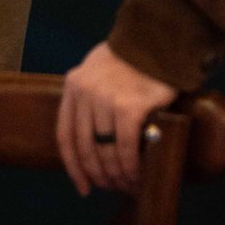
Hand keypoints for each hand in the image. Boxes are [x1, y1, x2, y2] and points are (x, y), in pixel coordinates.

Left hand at [56, 42, 175, 195]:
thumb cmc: (133, 58)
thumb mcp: (98, 70)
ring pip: (105, 152)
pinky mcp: (129, 108)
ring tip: (126, 184)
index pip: (65, 135)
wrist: (160, 38)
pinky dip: (131, 167)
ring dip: (116, 174)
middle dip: (98, 174)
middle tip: (110, 186)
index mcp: (73, 84)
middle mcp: (84, 92)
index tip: (82, 186)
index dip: (73, 166)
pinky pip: (125, 148)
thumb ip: (90, 98)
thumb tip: (94, 141)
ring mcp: (105, 100)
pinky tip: (136, 175)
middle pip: (85, 147)